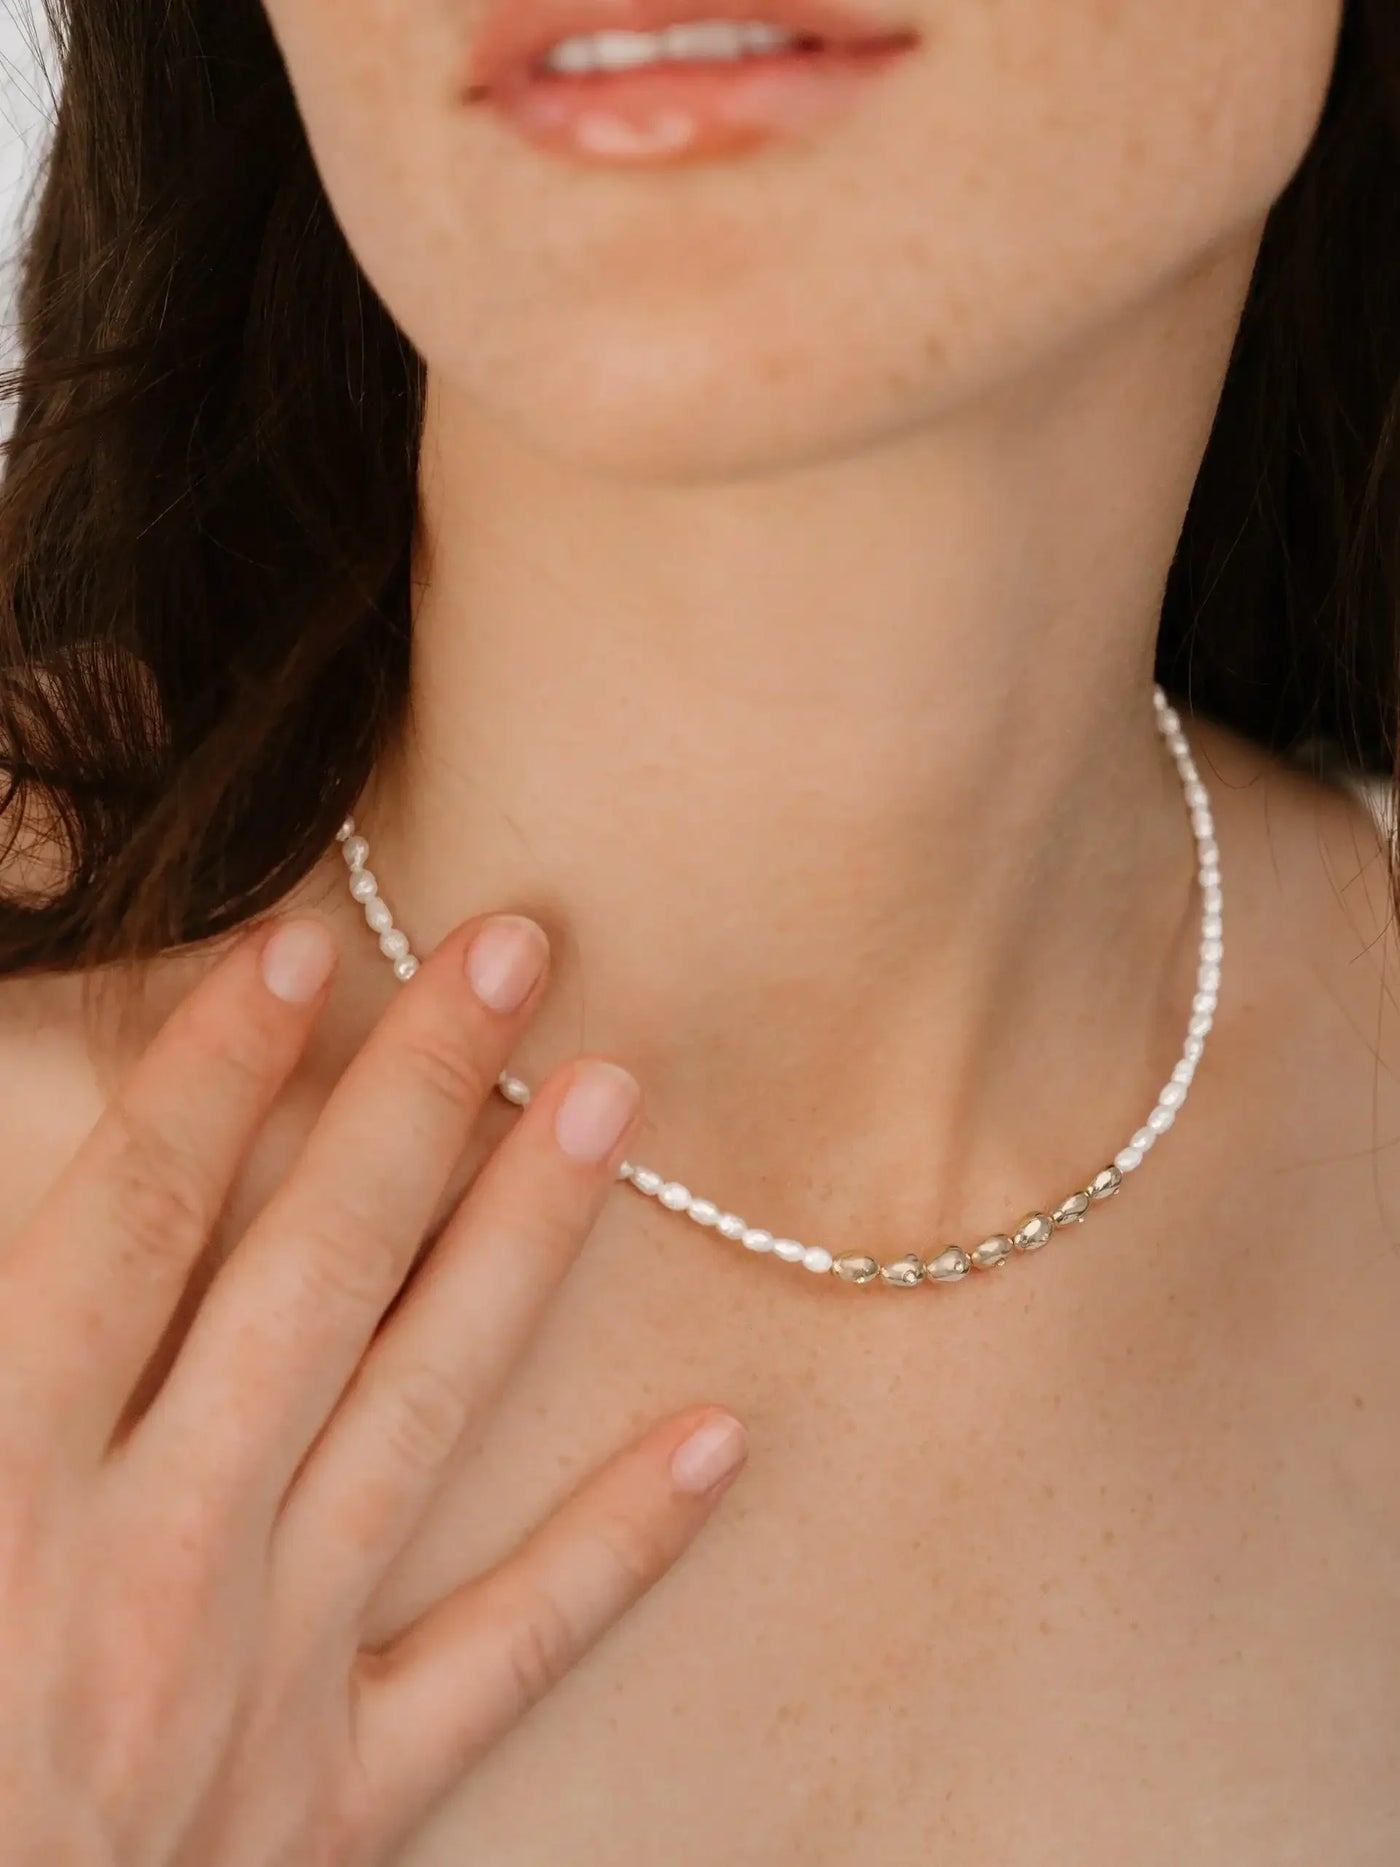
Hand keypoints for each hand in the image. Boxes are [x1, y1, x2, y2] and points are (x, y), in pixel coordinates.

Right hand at [0, 910, 746, 1865]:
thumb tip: (29, 1237)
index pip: (133, 1229)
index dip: (217, 1073)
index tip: (307, 946)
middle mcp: (151, 1572)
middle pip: (308, 1276)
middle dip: (410, 1095)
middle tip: (512, 952)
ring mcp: (264, 1689)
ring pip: (422, 1413)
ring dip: (523, 1243)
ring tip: (610, 1098)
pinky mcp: (337, 1805)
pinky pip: (501, 1658)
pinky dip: (612, 1551)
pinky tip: (718, 1439)